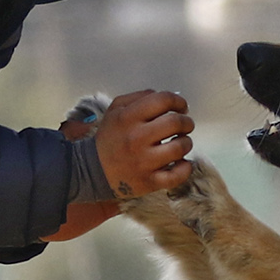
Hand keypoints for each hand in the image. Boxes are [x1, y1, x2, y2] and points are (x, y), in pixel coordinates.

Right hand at [80, 88, 195, 199]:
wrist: (93, 170)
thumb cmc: (110, 138)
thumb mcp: (116, 110)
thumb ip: (140, 97)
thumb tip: (168, 100)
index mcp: (128, 118)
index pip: (163, 100)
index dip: (178, 101)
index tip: (181, 107)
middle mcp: (136, 138)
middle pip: (176, 123)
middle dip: (186, 122)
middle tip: (184, 125)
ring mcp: (144, 162)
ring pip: (180, 147)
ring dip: (186, 143)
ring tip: (180, 142)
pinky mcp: (149, 182)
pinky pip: (177, 175)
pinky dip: (185, 168)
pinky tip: (181, 162)